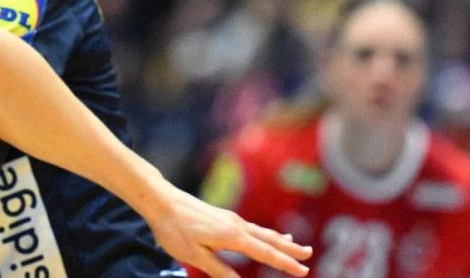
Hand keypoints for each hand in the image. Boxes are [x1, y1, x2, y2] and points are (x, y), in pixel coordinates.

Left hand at [145, 185, 310, 277]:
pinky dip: (264, 233)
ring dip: (280, 240)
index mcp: (232, 236)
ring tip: (296, 245)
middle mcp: (236, 225)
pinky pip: (251, 226)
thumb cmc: (174, 228)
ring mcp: (230, 218)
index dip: (285, 263)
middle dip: (290, 249)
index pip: (265, 252)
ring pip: (261, 231)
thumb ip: (219, 270)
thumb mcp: (195, 256)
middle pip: (269, 239)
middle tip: (309, 255)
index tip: (303, 271)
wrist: (160, 200)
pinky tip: (263, 234)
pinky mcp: (222, 215)